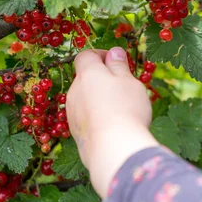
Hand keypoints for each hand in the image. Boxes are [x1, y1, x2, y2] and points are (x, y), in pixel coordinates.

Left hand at [66, 47, 158, 197]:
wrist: (112, 149)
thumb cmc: (125, 109)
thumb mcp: (128, 81)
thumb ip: (119, 65)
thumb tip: (113, 52)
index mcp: (87, 74)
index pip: (86, 56)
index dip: (100, 55)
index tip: (116, 61)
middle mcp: (74, 92)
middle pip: (85, 79)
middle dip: (102, 80)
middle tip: (123, 88)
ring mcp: (72, 113)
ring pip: (84, 99)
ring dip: (98, 100)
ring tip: (121, 110)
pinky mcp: (75, 132)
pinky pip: (86, 118)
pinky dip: (96, 117)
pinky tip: (112, 127)